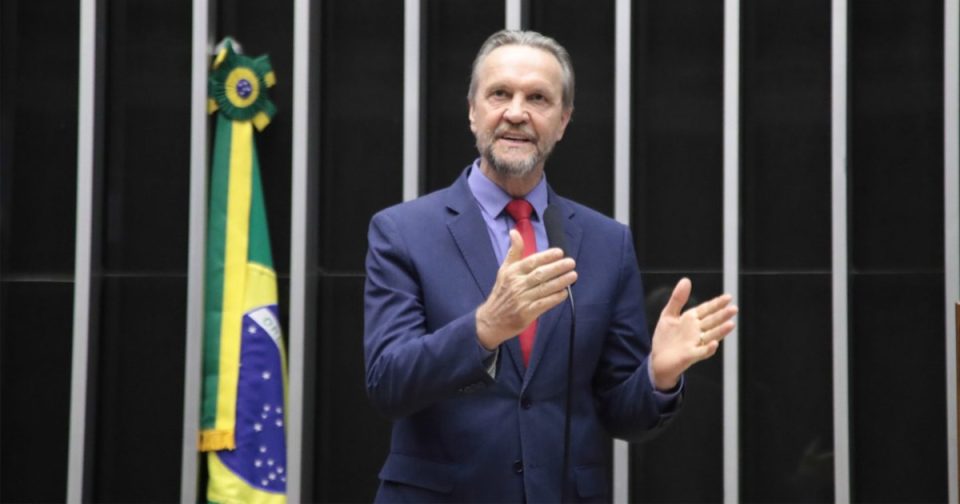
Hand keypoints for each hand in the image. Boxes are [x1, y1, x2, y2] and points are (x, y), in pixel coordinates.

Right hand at [476, 229, 577, 349]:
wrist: (491, 320)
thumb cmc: (501, 293)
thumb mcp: (504, 270)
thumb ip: (514, 252)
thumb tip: (514, 232)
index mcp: (512, 273)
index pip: (531, 262)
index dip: (546, 257)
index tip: (559, 252)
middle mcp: (516, 285)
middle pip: (540, 274)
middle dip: (557, 268)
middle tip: (571, 262)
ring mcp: (522, 300)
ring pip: (544, 288)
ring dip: (560, 281)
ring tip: (573, 275)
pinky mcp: (526, 314)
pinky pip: (544, 304)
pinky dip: (555, 298)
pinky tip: (564, 293)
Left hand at [649, 278, 736, 389]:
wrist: (658, 360)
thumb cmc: (665, 338)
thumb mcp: (668, 314)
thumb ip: (677, 299)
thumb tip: (686, 280)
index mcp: (691, 320)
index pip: (706, 310)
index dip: (716, 304)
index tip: (728, 297)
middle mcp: (696, 331)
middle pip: (711, 321)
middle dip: (722, 315)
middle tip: (734, 308)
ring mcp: (695, 343)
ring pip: (711, 335)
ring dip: (720, 331)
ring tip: (731, 324)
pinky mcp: (690, 355)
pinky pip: (701, 352)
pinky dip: (708, 348)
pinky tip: (714, 344)